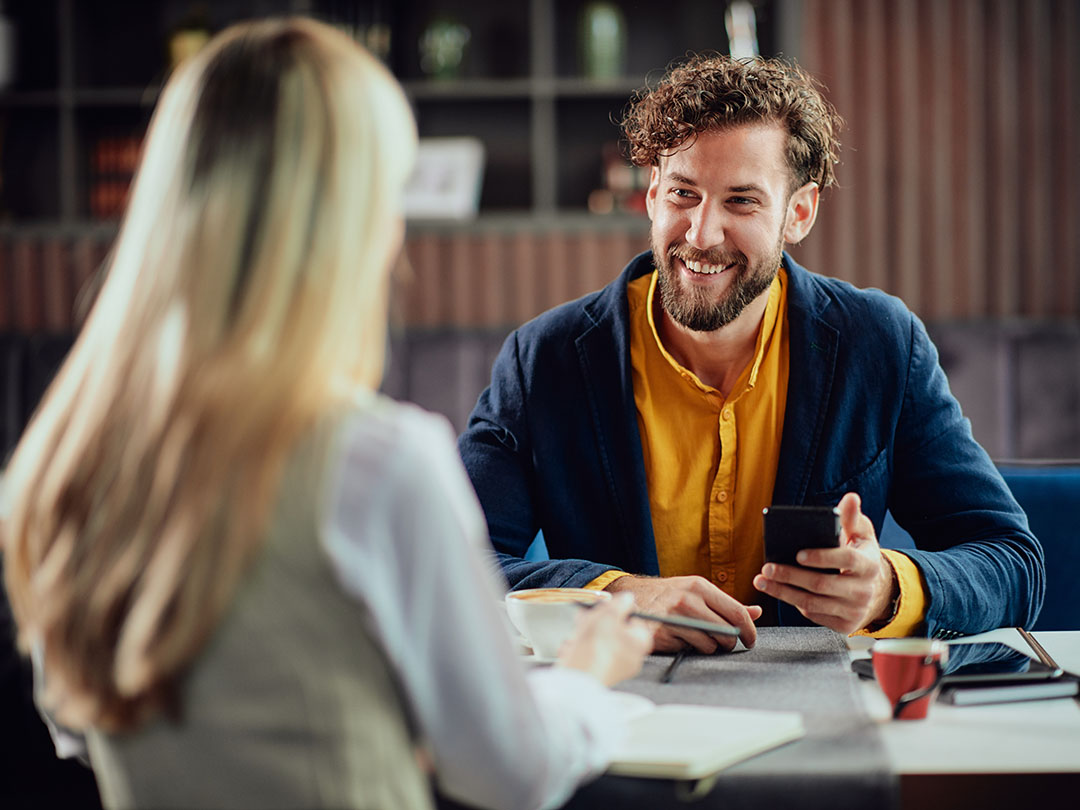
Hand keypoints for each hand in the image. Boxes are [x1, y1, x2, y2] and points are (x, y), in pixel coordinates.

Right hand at [557, 593, 651, 685]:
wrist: (578, 676)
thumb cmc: (598, 648)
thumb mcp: (609, 615)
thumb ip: (620, 603)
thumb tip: (628, 598)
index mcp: (640, 643)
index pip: (635, 620)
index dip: (620, 610)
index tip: (607, 604)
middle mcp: (630, 657)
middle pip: (614, 630)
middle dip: (596, 621)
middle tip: (586, 616)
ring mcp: (613, 667)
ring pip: (597, 641)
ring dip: (583, 634)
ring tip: (576, 634)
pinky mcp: (596, 673)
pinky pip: (586, 654)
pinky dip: (576, 649)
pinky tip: (571, 648)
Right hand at [604, 575, 761, 652]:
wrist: (631, 597)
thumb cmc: (669, 595)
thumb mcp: (697, 592)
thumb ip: (727, 604)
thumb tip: (757, 611)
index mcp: (699, 586)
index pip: (736, 612)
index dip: (749, 630)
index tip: (751, 640)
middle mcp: (687, 600)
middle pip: (726, 632)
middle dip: (729, 642)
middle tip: (722, 641)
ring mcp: (672, 617)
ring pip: (709, 644)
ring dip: (707, 646)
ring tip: (695, 637)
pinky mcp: (661, 634)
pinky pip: (688, 650)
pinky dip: (687, 648)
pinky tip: (679, 638)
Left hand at [753, 492, 897, 633]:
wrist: (877, 592)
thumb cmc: (862, 557)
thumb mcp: (862, 536)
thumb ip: (853, 518)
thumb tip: (850, 499)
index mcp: (869, 565)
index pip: (845, 559)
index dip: (821, 557)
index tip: (798, 554)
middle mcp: (863, 590)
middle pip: (821, 585)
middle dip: (790, 576)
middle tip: (767, 568)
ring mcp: (854, 610)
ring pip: (812, 603)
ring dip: (783, 592)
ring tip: (763, 581)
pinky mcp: (844, 625)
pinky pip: (813, 614)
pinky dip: (793, 603)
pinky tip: (779, 591)